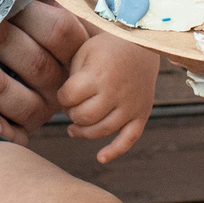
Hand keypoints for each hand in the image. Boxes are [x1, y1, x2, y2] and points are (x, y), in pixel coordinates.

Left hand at [0, 0, 85, 142]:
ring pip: (28, 104)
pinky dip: (2, 132)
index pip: (60, 30)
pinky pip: (17, 137)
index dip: (31, 13)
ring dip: (1, 88)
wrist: (64, 77)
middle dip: (7, 44)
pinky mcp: (25, 130)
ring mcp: (45, 108)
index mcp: (73, 49)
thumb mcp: (52, 8)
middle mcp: (62, 81)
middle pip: (39, 66)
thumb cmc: (45, 33)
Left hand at [57, 33, 158, 162]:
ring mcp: (130, 105)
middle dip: (72, 115)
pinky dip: (115, 151)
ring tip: (74, 129)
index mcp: (97, 76)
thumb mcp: (84, 53)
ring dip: (84, 132)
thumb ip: (72, 78)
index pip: (69, 98)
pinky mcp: (142, 114)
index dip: (62, 98)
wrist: (142, 44)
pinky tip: (100, 158)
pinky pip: (129, 139)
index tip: (64, 94)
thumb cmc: (106, 49)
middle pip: (84, 117)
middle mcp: (115, 93)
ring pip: (102, 131)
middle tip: (71, 108)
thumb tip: (63, 106)